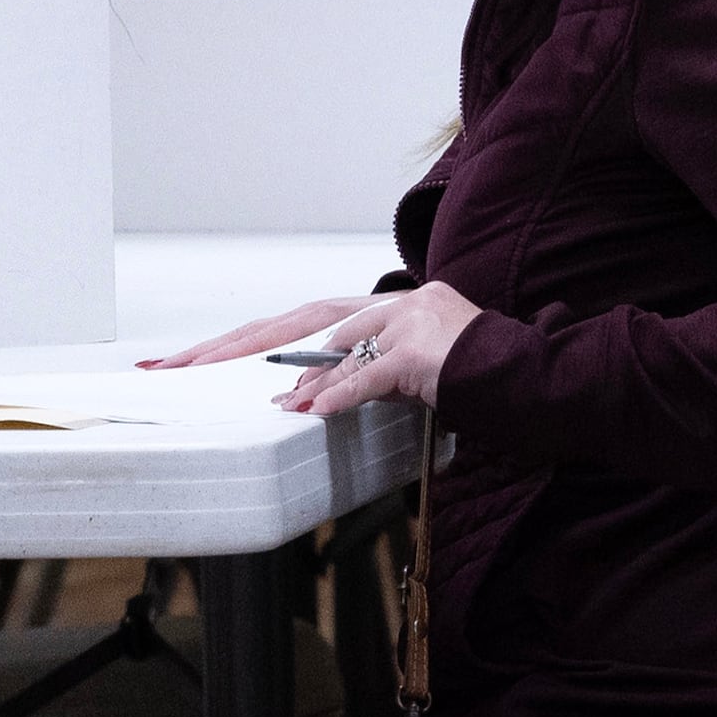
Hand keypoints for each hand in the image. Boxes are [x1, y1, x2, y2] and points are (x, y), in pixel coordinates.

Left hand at [144, 283, 483, 419]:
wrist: (539, 378)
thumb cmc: (476, 383)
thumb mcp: (405, 383)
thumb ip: (359, 383)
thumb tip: (307, 401)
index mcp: (379, 313)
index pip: (298, 321)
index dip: (243, 340)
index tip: (191, 358)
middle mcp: (388, 306)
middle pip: (295, 320)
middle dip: (231, 346)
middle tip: (177, 367)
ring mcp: (407, 321)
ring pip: (332, 345)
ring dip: (292, 375)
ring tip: (249, 396)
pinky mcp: (422, 350)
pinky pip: (371, 376)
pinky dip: (339, 394)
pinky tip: (310, 410)